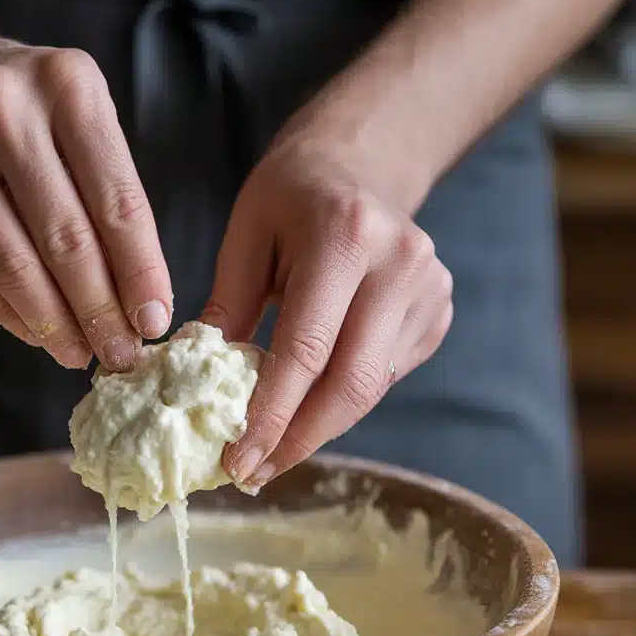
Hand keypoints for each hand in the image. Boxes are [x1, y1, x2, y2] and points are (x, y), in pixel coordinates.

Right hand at [0, 40, 172, 370]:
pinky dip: (6, 312)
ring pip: (11, 263)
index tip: (154, 323)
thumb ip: (110, 199)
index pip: (116, 201)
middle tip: (121, 355)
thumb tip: (140, 305)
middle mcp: (0, 107)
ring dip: (53, 323)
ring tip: (80, 354)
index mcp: (67, 86)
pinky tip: (35, 334)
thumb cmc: (26, 115)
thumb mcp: (80, 124)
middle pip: (64, 239)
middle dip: (99, 310)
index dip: (140, 273)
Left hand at [202, 132, 452, 488]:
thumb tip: (198, 388)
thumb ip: (226, 309)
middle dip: (298, 440)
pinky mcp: (437, 313)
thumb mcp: (244, 237)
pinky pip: (383, 377)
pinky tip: (308, 405)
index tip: (237, 462)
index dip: (271, 416)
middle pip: (352, 384)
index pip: (307, 350)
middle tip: (253, 473)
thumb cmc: (290, 197)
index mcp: (346, 236)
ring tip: (271, 451)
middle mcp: (401, 264)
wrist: (360, 163)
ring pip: (371, 390)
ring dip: (317, 429)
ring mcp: (430, 290)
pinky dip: (341, 401)